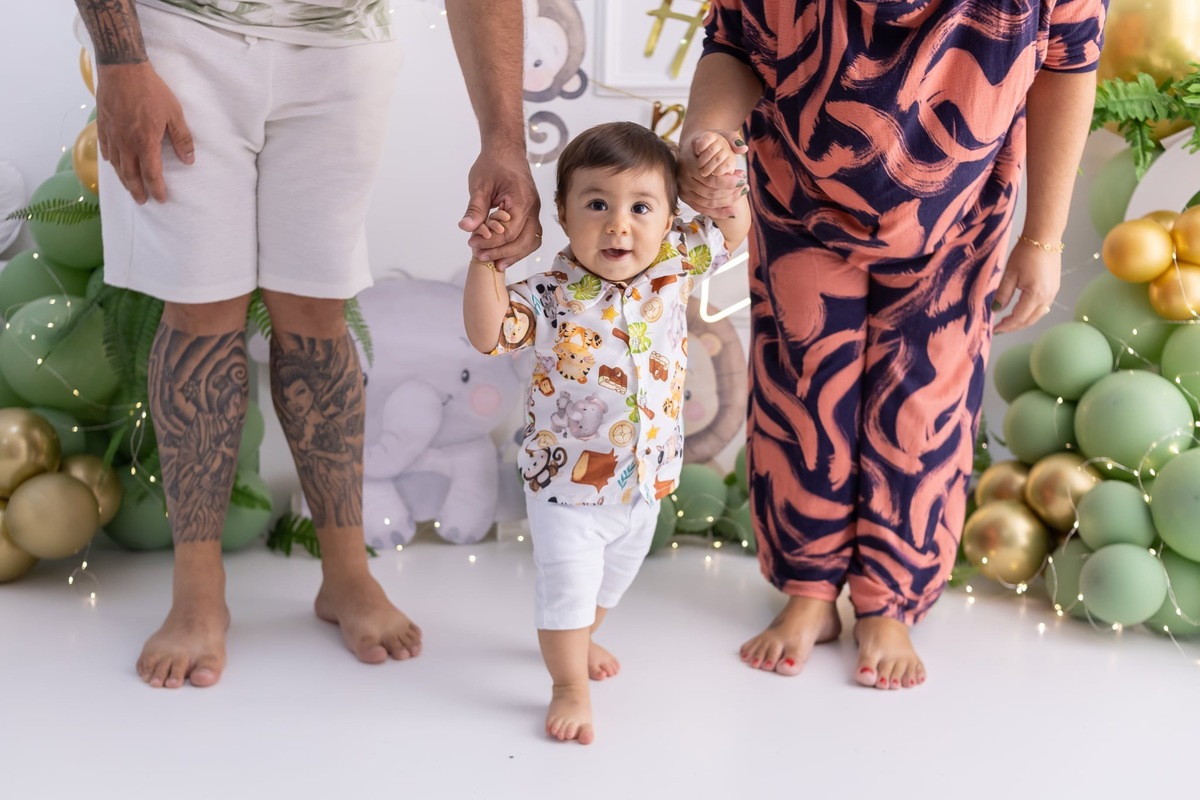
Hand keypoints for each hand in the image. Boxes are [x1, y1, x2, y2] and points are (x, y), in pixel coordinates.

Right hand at [95, 63, 193, 203]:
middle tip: (143, 201)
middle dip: (137, 190)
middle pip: (130, 175)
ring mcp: (112, 135)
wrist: (122, 70)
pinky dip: (110, 161)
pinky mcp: (102, 126)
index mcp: (145, 143)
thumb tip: (189, 160)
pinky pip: (105, 150)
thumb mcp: (174, 114)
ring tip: (130, 188)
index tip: (161, 199)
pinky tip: (114, 164)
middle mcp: (126, 143)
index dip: (156, 189)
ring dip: (124, 180)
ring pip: (116, 165)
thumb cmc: (150, 90)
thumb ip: (182, 139)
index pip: (151, 174)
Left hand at [458, 146, 541, 269]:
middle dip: (502, 252)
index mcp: (521, 200)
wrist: (506, 150)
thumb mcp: (480, 184)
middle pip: (524, 241)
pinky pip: (529, 236)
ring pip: (531, 241)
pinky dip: (518, 248)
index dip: (490, 242)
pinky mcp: (531, 213)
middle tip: (480, 257)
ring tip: (494, 264)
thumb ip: (475, 209)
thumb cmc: (493, 163)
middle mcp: (533, 208)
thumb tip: (466, 228)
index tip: (472, 244)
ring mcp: (534, 211)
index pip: (509, 231)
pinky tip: (502, 255)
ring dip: (513, 255)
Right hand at [678, 129, 747, 217]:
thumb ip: (732, 138)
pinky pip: (702, 209)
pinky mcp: (684, 198)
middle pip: (710, 193)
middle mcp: (683, 179)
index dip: (730, 182)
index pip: (712, 180)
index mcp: (688, 163)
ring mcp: (682, 190)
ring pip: (708, 203)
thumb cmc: (708, 141)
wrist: (691, 147)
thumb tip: (743, 148)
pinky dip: (718, 213)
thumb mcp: (719, 134)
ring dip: (728, 202)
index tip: (743, 177)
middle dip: (731, 192)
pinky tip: (733, 213)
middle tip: (745, 186)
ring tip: (741, 193)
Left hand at [992, 242, 1061, 332]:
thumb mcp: (1009, 274)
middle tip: (1000, 329)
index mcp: (1035, 295)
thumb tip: (996, 310)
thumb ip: (1003, 294)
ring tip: (1008, 323)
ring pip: (1037, 316)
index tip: (994, 330)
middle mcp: (1047, 297)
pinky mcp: (1054, 288)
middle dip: (1014, 327)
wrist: (1045, 238)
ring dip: (1023, 321)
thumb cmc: (1025, 253)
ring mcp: (1053, 293)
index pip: (1019, 318)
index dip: (1006, 326)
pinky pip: (1042, 308)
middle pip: (1030, 320)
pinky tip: (1021, 312)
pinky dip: (1031, 314)